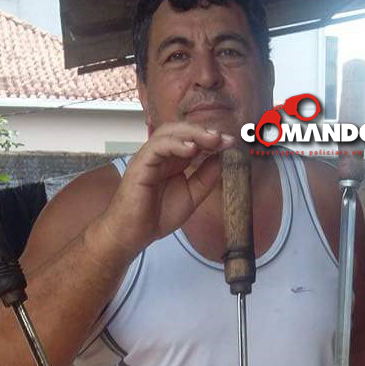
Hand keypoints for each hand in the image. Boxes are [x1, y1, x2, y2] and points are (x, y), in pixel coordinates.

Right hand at [101, 123, 235, 253]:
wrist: (133, 234)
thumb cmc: (157, 216)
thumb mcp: (192, 195)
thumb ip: (206, 178)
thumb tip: (221, 158)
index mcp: (173, 160)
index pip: (192, 140)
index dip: (212, 139)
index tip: (230, 143)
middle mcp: (161, 155)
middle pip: (181, 131)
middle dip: (204, 132)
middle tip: (223, 138)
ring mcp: (149, 157)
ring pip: (168, 133)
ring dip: (192, 133)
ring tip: (211, 139)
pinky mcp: (140, 164)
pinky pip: (157, 146)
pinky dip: (175, 144)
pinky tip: (191, 148)